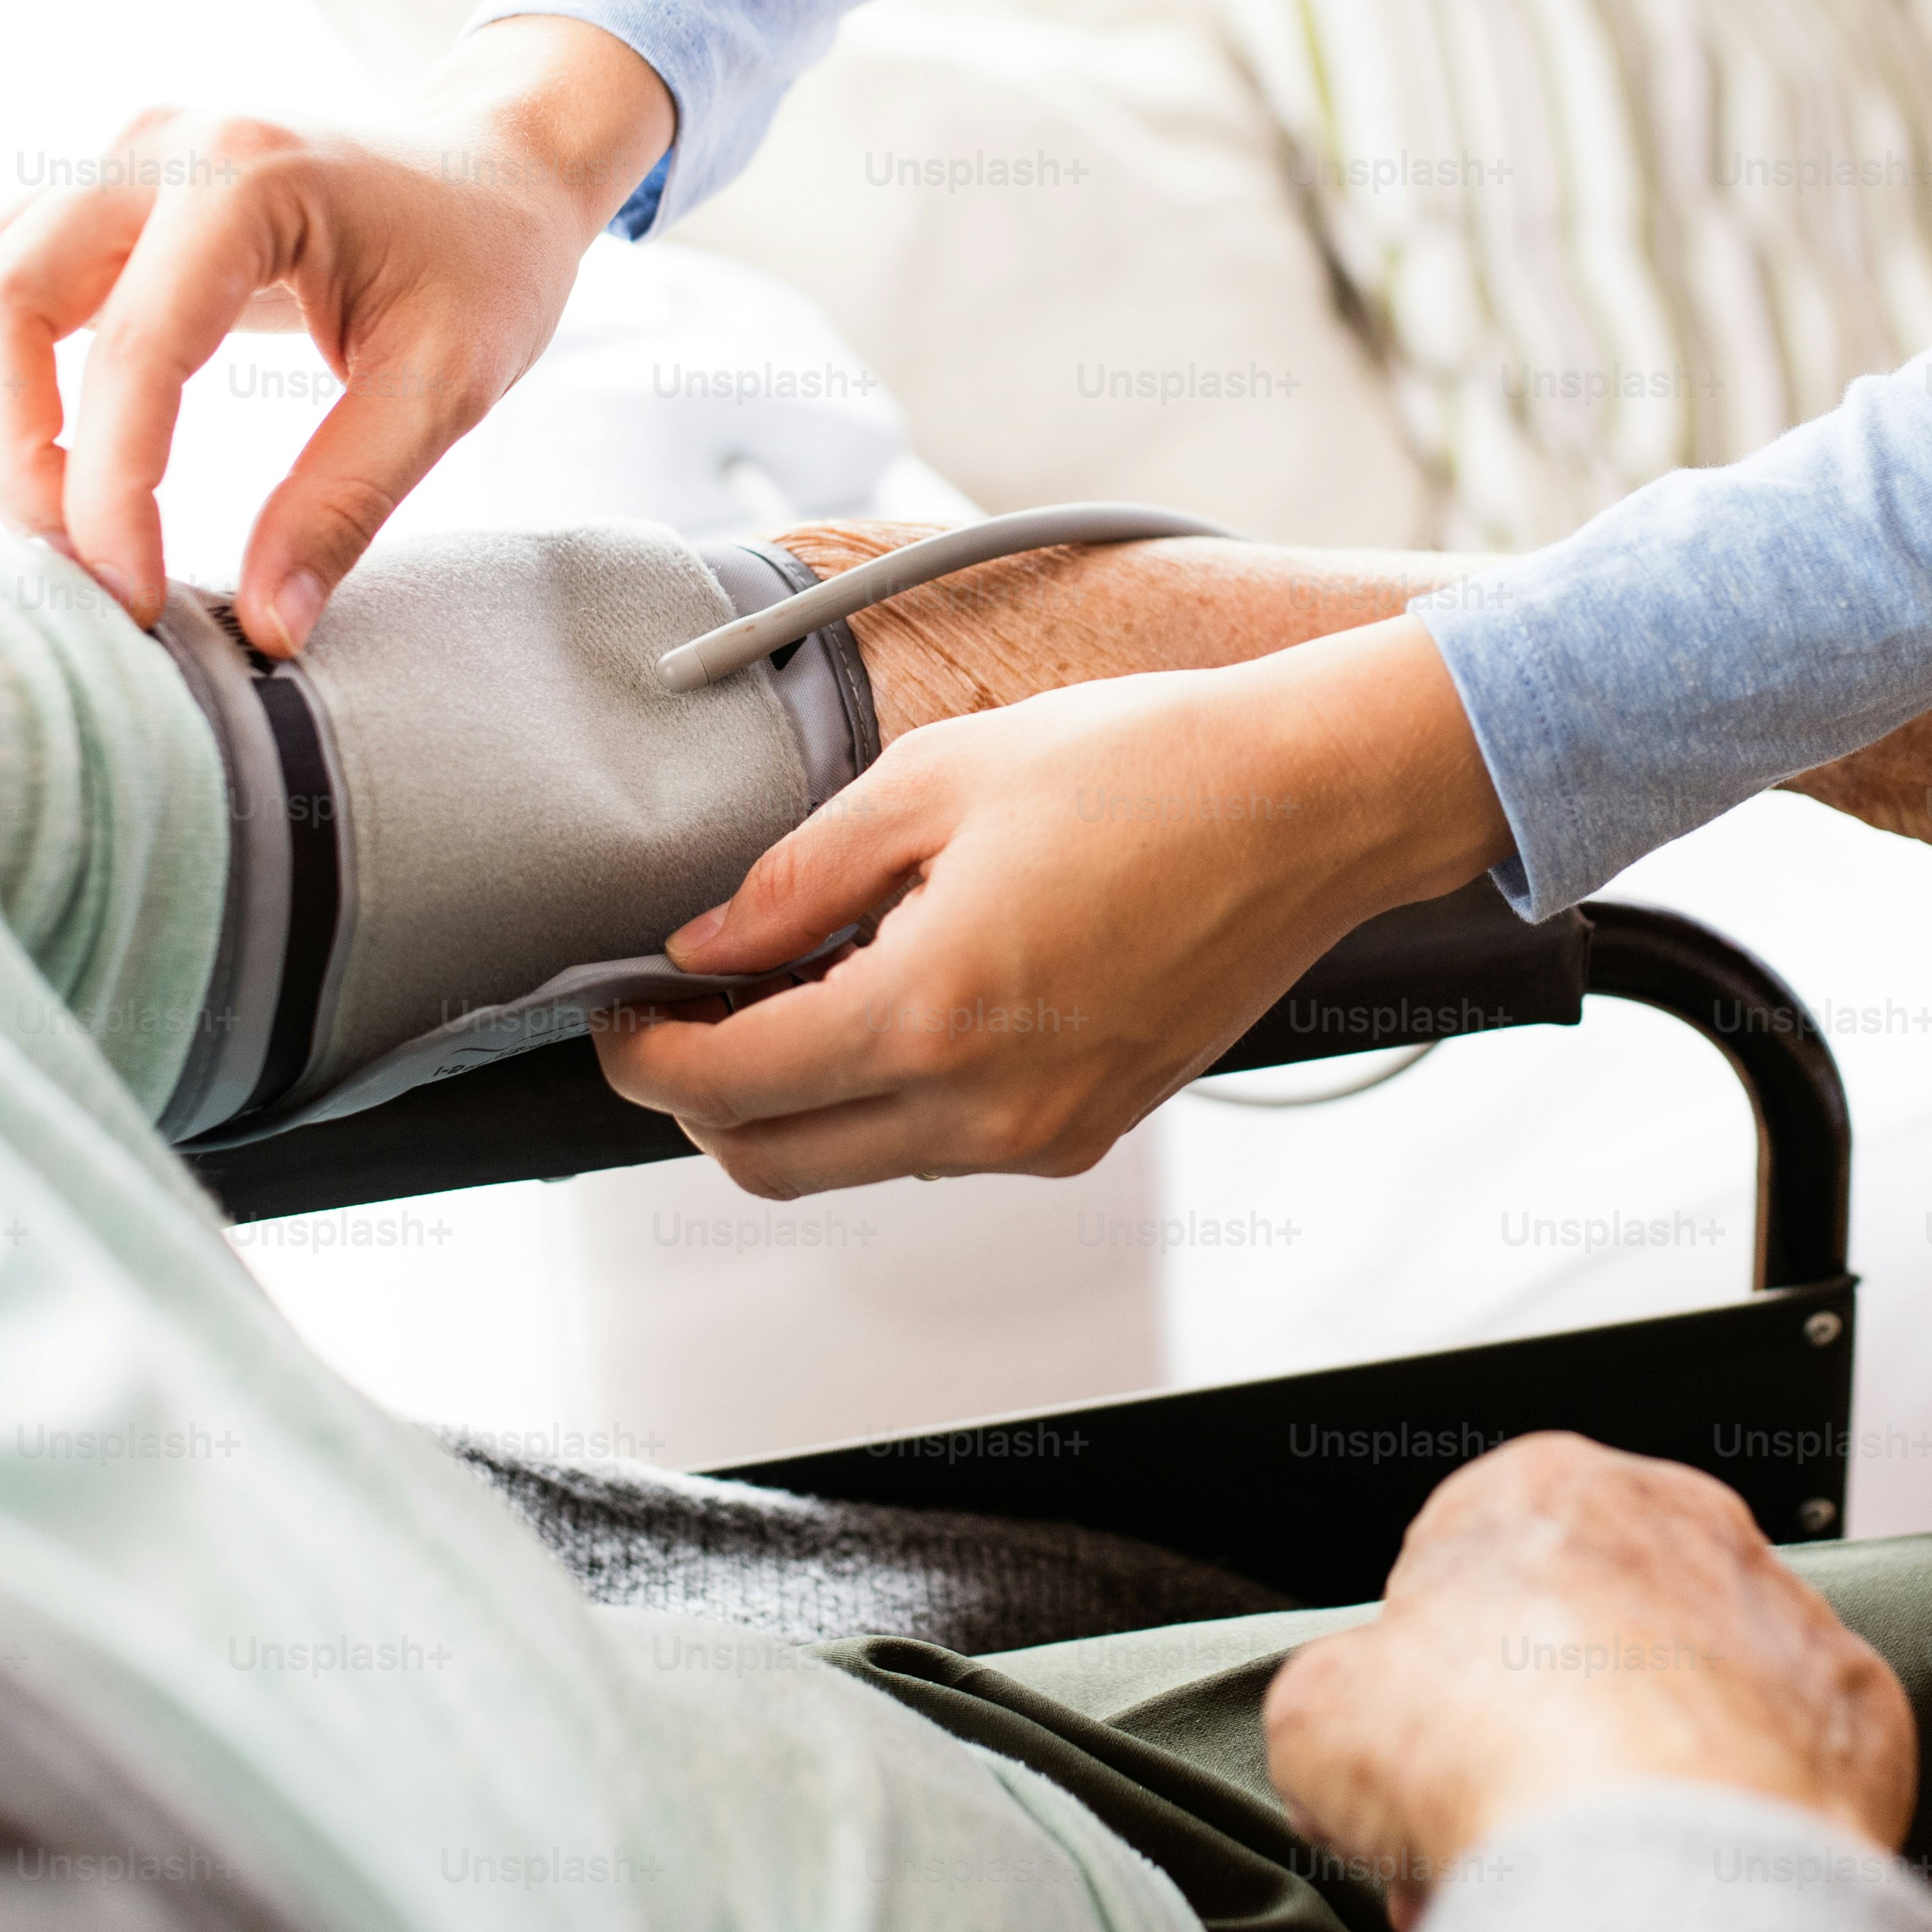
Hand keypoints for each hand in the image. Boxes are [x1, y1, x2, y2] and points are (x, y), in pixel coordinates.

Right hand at [0, 14, 671, 654]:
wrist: (488, 172)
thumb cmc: (480, 266)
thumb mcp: (446, 387)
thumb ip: (348, 503)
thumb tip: (268, 630)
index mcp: (248, 173)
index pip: (133, 350)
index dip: (111, 495)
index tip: (134, 600)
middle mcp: (152, 146)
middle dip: (12, 459)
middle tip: (75, 573)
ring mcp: (105, 160)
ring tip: (49, 536)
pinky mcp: (82, 197)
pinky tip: (29, 478)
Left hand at [591, 619, 1513, 1194]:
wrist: (1310, 803)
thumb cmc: (1145, 767)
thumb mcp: (933, 781)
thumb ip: (796, 878)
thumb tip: (704, 943)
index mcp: (930, 1018)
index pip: (724, 1089)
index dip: (643, 1054)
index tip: (622, 1007)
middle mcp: (985, 1113)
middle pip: (772, 1164)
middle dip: (702, 1098)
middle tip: (683, 1009)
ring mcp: (1045, 1137)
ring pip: (857, 1163)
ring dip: (797, 1098)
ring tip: (793, 985)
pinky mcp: (1091, 1131)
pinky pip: (943, 1146)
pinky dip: (888, 1096)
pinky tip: (896, 995)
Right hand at [1263, 1434, 1917, 1931]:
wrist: (1653, 1859)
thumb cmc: (1493, 1755)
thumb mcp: (1316, 1712)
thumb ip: (1334, 1694)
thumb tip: (1350, 1728)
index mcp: (1541, 1486)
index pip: (1468, 1567)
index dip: (1427, 1681)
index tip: (1418, 1754)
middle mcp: (1676, 1521)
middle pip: (1581, 1633)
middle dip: (1531, 1735)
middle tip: (1489, 1826)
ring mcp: (1777, 1609)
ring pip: (1684, 1697)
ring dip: (1630, 1776)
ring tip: (1575, 1872)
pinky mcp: (1855, 1708)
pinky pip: (1778, 1761)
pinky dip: (1735, 1815)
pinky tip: (1680, 1870)